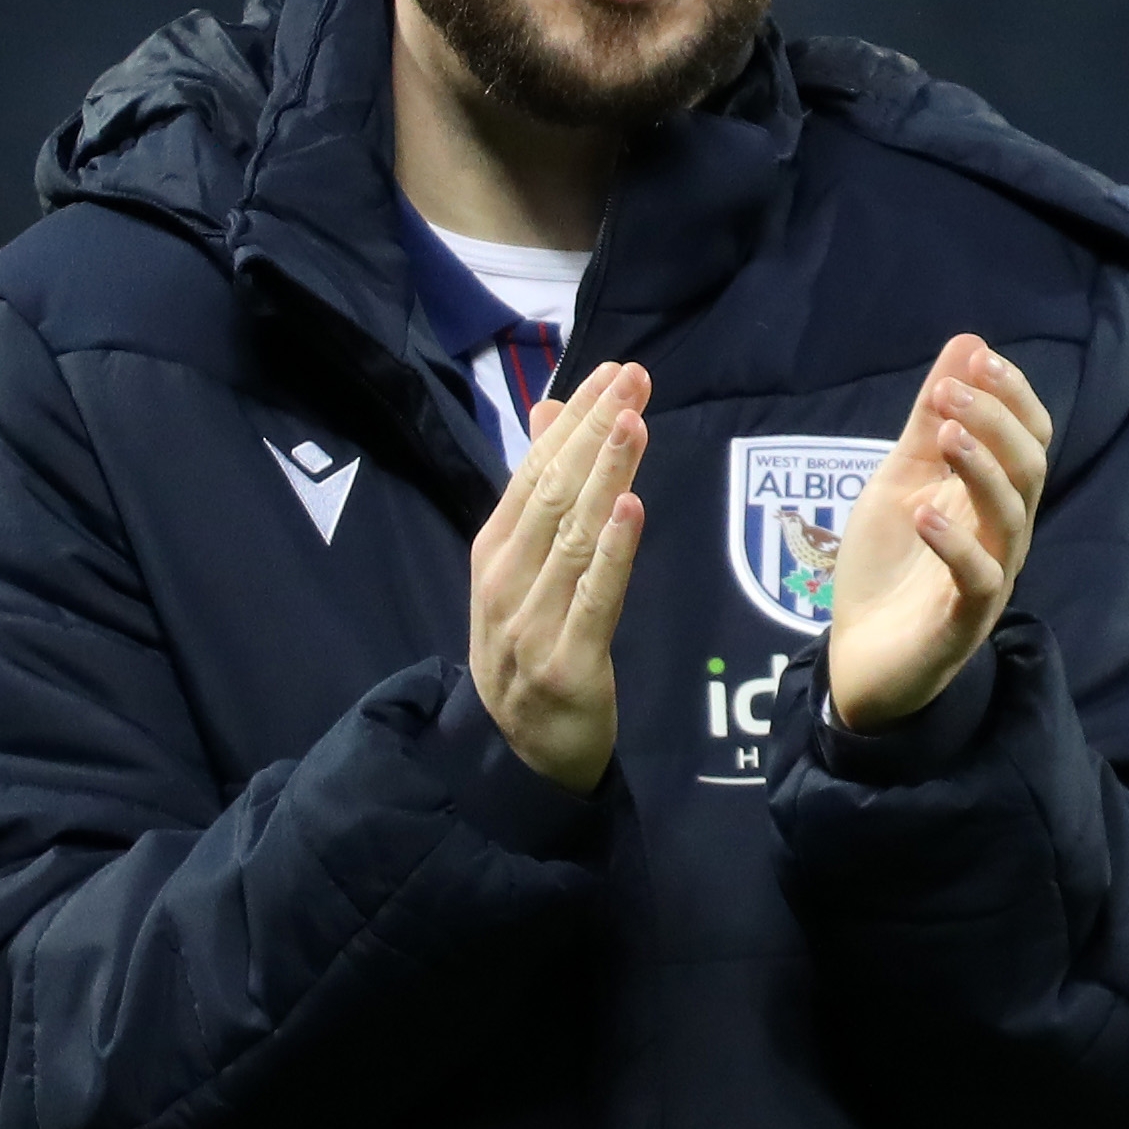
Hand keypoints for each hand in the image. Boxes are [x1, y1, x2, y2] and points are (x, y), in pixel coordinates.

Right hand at [469, 360, 650, 791]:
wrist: (520, 755)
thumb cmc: (530, 647)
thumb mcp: (521, 570)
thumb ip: (538, 493)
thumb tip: (551, 410)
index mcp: (493, 551)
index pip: (534, 470)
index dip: (574, 419)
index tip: (614, 373)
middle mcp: (505, 580)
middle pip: (553, 492)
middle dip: (595, 431)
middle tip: (635, 380)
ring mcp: (532, 623)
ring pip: (574, 536)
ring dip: (605, 475)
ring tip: (633, 423)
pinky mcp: (568, 663)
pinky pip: (593, 598)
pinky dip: (612, 551)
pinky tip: (631, 507)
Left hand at [826, 335, 1051, 728]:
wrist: (860, 659)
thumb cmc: (890, 566)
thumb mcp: (900, 479)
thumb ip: (928, 420)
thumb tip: (967, 343)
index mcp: (992, 496)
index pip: (1030, 436)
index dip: (1012, 395)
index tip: (977, 359)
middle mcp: (1004, 533)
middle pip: (1029, 467)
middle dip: (995, 421)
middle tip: (951, 392)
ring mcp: (990, 577)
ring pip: (1011, 515)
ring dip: (980, 467)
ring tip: (943, 434)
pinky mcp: (963, 621)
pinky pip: (978, 579)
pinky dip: (953, 542)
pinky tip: (924, 513)